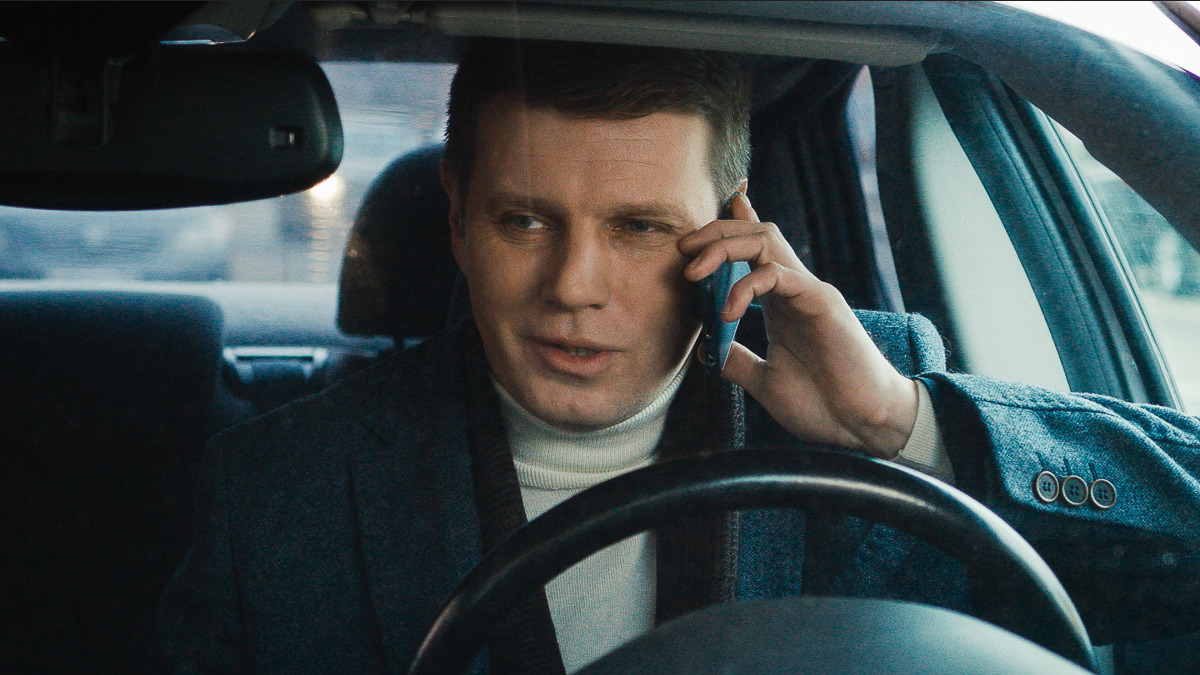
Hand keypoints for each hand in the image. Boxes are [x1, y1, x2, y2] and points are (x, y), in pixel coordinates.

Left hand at [678, 193, 918, 457]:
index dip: (729, 229)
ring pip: (766, 241)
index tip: (694, 230)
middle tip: (681, 249)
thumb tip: (705, 350)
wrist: (863, 424)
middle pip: (755, 234)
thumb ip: (737, 362)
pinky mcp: (821, 303)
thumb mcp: (766, 382)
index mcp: (781, 304)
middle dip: (715, 232)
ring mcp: (809, 292)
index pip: (755, 252)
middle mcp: (794, 290)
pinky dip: (746, 286)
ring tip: (694, 270)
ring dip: (724, 245)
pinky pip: (778, 275)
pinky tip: (727, 312)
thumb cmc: (823, 405)